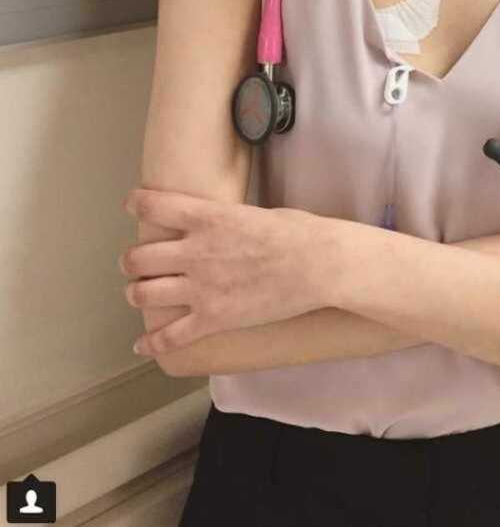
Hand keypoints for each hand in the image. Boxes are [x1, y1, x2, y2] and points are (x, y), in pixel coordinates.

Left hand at [119, 189, 332, 358]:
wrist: (319, 265)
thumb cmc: (298, 232)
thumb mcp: (254, 212)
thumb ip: (225, 220)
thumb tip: (217, 225)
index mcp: (208, 218)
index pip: (154, 206)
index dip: (136, 204)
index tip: (131, 204)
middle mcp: (196, 252)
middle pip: (138, 257)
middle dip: (131, 261)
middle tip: (134, 263)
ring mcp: (202, 288)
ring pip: (144, 295)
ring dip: (136, 294)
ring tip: (139, 294)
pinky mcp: (214, 319)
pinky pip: (170, 337)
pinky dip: (152, 343)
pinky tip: (142, 345)